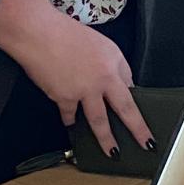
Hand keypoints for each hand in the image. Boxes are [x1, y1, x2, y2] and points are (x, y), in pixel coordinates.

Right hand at [16, 11, 153, 158]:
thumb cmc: (62, 32)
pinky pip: (70, 115)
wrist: (37, 32)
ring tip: (112, 152)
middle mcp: (103, 77)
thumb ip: (107, 62)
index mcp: (113, 59)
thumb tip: (110, 80)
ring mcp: (85, 90)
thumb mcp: (96, 41)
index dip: (134, 99)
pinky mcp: (65, 98)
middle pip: (126, 110)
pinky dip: (70, 120)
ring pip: (100, 122)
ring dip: (106, 140)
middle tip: (146, 144)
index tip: (140, 112)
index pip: (131, 83)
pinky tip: (71, 125)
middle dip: (138, 130)